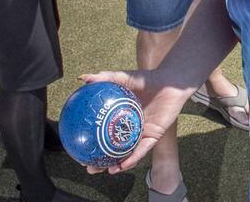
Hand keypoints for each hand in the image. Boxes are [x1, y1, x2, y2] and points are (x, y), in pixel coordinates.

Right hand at [79, 69, 194, 173]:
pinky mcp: (154, 136)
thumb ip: (105, 78)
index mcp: (121, 118)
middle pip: (113, 148)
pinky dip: (133, 158)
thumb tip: (84, 78)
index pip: (103, 134)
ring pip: (128, 154)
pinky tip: (123, 165)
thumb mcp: (123, 78)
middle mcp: (130, 128)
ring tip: (106, 171)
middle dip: (101, 160)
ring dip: (117, 164)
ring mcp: (142, 134)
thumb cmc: (148, 79)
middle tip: (88, 167)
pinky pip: (142, 150)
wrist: (170, 82)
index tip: (79, 150)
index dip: (92, 143)